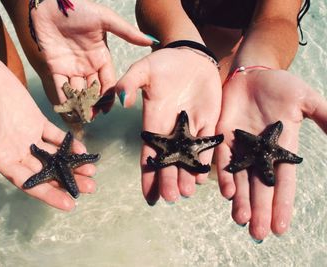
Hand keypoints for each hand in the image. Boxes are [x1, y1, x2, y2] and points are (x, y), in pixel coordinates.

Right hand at [0, 57, 95, 210]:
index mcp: (2, 160)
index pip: (29, 183)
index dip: (48, 194)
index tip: (69, 204)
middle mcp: (18, 152)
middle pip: (47, 173)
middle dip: (67, 181)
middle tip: (90, 188)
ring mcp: (29, 137)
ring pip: (54, 156)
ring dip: (72, 164)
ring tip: (92, 172)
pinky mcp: (37, 121)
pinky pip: (55, 136)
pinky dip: (69, 144)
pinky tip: (82, 150)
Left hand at [30, 0, 153, 113]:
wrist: (52, 4)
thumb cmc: (80, 9)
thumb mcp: (106, 19)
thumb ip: (127, 32)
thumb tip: (151, 41)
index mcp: (101, 57)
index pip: (108, 80)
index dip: (109, 95)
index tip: (109, 108)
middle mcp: (88, 65)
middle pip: (93, 89)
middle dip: (94, 103)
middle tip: (94, 116)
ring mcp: (72, 67)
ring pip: (78, 91)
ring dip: (80, 104)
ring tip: (82, 116)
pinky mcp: (55, 67)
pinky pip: (60, 86)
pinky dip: (63, 98)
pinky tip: (67, 108)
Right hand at [116, 48, 220, 204]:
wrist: (190, 56)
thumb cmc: (164, 63)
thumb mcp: (143, 70)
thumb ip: (129, 83)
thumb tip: (121, 100)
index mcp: (153, 122)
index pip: (148, 154)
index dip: (147, 174)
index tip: (148, 194)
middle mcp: (171, 131)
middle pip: (168, 161)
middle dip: (168, 180)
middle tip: (170, 197)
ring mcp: (190, 128)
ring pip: (188, 157)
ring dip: (187, 175)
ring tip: (187, 192)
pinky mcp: (209, 122)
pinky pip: (208, 144)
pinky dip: (206, 160)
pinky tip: (204, 175)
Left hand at [216, 68, 326, 239]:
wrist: (252, 74)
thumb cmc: (280, 85)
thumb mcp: (306, 99)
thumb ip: (323, 116)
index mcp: (282, 149)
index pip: (283, 183)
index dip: (282, 205)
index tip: (281, 228)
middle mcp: (260, 154)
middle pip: (260, 188)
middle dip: (260, 210)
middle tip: (258, 233)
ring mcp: (241, 148)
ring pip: (240, 180)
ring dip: (241, 201)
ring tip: (242, 220)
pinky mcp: (223, 138)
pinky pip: (222, 161)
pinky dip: (224, 175)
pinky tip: (227, 192)